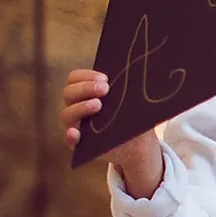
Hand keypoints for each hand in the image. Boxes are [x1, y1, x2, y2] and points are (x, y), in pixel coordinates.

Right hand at [60, 69, 162, 193]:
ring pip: (66, 114)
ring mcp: (76, 125)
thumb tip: (148, 73)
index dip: (86, 76)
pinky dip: (70, 136)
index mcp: (86, 93)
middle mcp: (76, 107)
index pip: (75, 78)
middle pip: (69, 93)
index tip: (105, 78)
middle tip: (105, 89)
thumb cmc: (133, 118)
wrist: (139, 144)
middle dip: (85, 88)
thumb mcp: (133, 102)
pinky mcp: (79, 144)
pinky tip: (76, 133)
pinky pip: (69, 140)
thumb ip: (132, 88)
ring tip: (99, 105)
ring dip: (80, 107)